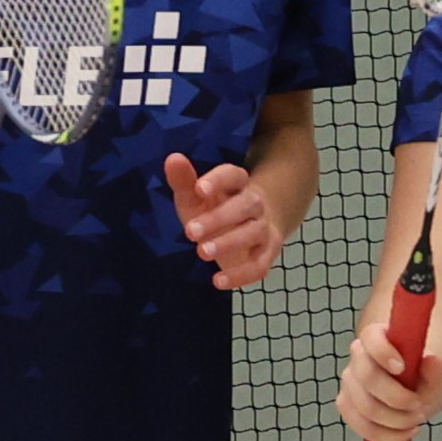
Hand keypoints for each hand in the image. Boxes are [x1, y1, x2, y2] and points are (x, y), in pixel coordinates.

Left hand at [167, 151, 279, 290]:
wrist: (251, 228)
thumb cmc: (214, 209)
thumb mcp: (195, 196)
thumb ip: (184, 180)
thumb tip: (173, 158)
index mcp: (237, 184)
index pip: (233, 175)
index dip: (218, 180)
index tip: (199, 189)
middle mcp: (255, 203)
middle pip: (245, 205)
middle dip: (219, 218)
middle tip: (190, 231)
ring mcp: (264, 228)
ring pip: (254, 233)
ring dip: (229, 243)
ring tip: (202, 252)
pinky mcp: (268, 253)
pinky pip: (260, 265)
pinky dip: (242, 275)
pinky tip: (218, 282)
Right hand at [334, 302, 441, 440]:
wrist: (411, 388)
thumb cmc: (420, 375)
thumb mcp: (433, 373)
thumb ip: (434, 370)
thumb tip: (432, 360)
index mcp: (376, 338)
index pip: (370, 338)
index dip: (383, 352)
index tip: (402, 367)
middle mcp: (357, 358)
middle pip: (367, 377)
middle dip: (397, 397)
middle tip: (421, 405)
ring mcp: (349, 382)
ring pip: (365, 406)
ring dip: (396, 420)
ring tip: (417, 419)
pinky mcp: (347, 406)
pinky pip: (361, 426)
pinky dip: (387, 435)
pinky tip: (407, 432)